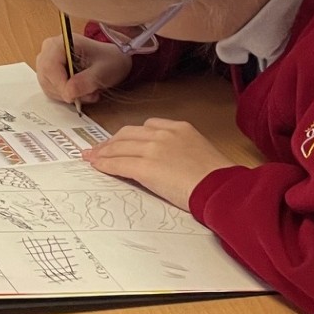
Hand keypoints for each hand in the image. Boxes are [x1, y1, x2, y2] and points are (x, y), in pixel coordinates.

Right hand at [37, 34, 132, 105]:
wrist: (111, 61)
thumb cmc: (109, 61)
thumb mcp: (103, 71)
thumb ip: (86, 81)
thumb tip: (68, 93)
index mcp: (61, 42)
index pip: (50, 67)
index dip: (60, 85)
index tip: (74, 97)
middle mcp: (49, 50)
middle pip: (47, 77)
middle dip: (66, 92)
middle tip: (87, 95)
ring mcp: (46, 61)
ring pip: (48, 86)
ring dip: (68, 95)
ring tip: (88, 93)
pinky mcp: (48, 73)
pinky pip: (50, 90)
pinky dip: (65, 96)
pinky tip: (80, 92)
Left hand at [82, 119, 236, 210]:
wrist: (221, 187)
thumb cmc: (217, 177)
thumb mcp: (200, 151)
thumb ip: (180, 149)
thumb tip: (167, 161)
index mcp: (179, 128)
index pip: (147, 126)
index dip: (130, 135)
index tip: (122, 140)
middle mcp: (163, 134)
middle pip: (128, 133)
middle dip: (112, 141)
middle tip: (100, 149)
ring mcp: (153, 149)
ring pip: (119, 147)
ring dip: (103, 152)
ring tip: (92, 157)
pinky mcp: (145, 167)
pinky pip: (118, 163)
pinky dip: (105, 164)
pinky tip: (97, 166)